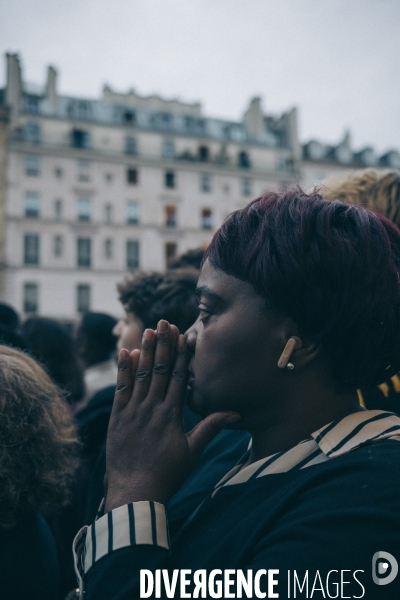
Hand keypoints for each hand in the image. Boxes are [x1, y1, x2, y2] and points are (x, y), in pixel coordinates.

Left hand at [105, 320, 240, 511]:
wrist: (135, 493)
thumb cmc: (167, 474)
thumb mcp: (192, 451)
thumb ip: (211, 428)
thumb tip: (235, 413)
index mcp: (172, 414)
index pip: (179, 377)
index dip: (182, 354)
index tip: (185, 335)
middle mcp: (152, 408)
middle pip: (160, 370)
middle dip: (164, 344)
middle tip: (166, 322)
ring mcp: (133, 411)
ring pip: (141, 374)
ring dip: (146, 351)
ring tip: (150, 330)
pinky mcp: (117, 417)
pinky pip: (121, 388)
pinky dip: (124, 369)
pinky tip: (126, 352)